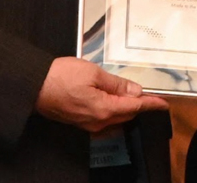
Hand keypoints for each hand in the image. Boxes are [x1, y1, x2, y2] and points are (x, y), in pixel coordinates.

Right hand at [35, 57, 167, 132]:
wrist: (33, 86)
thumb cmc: (59, 77)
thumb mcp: (93, 72)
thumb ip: (116, 84)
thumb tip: (134, 91)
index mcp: (103, 109)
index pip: (135, 107)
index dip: (151, 104)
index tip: (163, 103)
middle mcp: (97, 122)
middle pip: (127, 115)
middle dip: (139, 105)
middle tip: (149, 95)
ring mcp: (88, 125)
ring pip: (116, 118)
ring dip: (126, 108)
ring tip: (132, 95)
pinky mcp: (80, 122)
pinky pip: (104, 120)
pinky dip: (113, 110)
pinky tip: (113, 101)